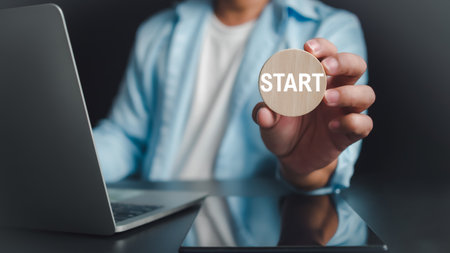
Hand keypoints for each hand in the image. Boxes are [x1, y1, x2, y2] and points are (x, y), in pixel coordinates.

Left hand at [252, 38, 374, 189]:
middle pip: (355, 66)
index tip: (308, 49)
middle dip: (343, 61)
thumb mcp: (269, 122)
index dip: (322, 47)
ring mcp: (346, 111)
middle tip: (325, 67)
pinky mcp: (350, 133)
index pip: (328, 53)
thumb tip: (264, 112)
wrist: (291, 158)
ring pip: (366, 94)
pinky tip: (331, 126)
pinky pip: (363, 124)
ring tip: (326, 98)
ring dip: (348, 93)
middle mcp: (337, 90)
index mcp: (317, 79)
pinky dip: (351, 122)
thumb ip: (265, 114)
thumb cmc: (283, 130)